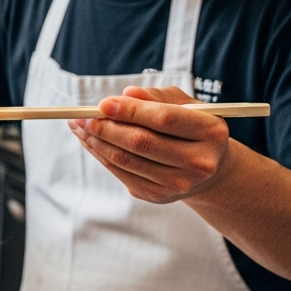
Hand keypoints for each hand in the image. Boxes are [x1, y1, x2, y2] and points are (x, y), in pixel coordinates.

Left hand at [68, 85, 231, 203]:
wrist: (208, 168)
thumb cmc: (191, 127)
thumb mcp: (184, 104)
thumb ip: (156, 97)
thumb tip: (126, 95)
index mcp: (210, 132)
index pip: (163, 119)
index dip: (130, 111)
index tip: (103, 104)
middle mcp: (199, 162)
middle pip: (140, 143)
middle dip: (106, 127)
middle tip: (83, 116)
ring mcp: (179, 183)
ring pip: (125, 160)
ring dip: (96, 142)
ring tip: (79, 126)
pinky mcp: (158, 196)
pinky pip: (121, 173)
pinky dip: (100, 155)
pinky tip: (90, 141)